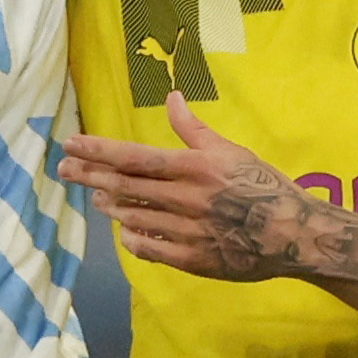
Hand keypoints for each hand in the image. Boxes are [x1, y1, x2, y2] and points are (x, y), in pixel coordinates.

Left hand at [65, 96, 319, 282]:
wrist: (293, 235)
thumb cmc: (263, 186)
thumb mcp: (231, 151)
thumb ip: (194, 129)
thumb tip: (172, 98)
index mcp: (194, 167)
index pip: (134, 157)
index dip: (98, 150)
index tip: (70, 144)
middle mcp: (185, 198)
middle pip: (124, 186)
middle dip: (89, 175)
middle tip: (64, 168)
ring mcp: (185, 232)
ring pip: (132, 217)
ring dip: (109, 204)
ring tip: (97, 195)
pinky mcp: (190, 259)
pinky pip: (148, 248)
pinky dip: (131, 237)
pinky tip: (125, 229)